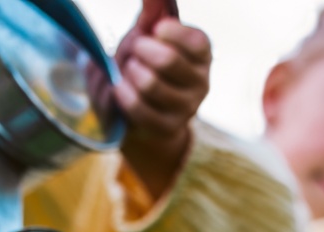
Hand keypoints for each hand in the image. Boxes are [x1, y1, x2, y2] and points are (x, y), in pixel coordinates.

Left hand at [93, 0, 210, 199]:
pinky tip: (120, 87)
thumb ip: (154, 12)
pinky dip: (123, 94)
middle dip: (141, 51)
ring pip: (150, 85)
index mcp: (203, 55)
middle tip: (135, 50)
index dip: (170, 33)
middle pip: (167, 61)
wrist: (143, 104)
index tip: (155, 29)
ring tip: (128, 70)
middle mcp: (202, 83)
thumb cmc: (148, 61)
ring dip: (129, 72)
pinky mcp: (169, 128)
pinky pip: (139, 108)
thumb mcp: (150, 33)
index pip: (195, 42)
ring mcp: (187, 109)